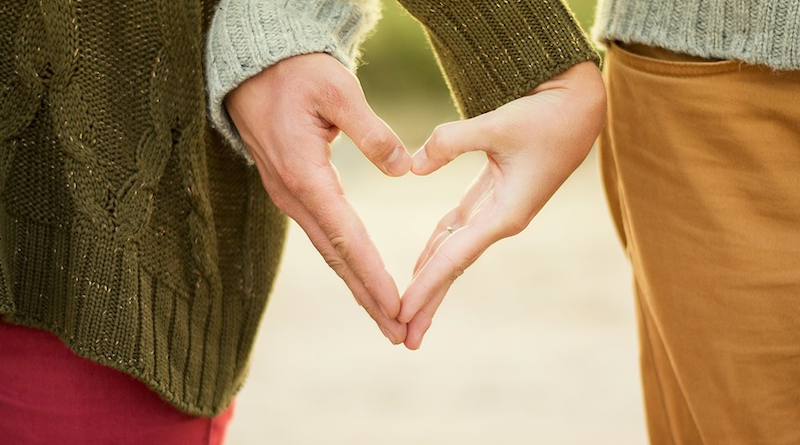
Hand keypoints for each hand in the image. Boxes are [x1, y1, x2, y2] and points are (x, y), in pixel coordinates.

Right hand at [225, 53, 411, 343]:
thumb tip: (403, 169)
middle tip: (399, 332)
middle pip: (337, 258)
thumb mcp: (337, 90)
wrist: (253, 67)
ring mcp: (290, 196)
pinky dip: (346, 262)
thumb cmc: (296, 73)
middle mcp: (294, 195)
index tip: (397, 306)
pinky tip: (362, 278)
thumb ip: (371, 131)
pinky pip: (323, 236)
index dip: (373, 275)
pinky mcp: (293, 191)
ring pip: (329, 251)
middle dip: (368, 297)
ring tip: (386, 317)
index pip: (346, 237)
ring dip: (358, 286)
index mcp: (305, 175)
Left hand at [398, 61, 606, 348]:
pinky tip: (421, 264)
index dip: (426, 286)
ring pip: (454, 252)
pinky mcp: (493, 197)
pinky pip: (458, 230)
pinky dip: (437, 248)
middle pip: (454, 267)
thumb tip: (412, 167)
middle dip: (428, 301)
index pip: (455, 257)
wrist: (579, 107)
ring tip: (408, 312)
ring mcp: (497, 211)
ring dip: (431, 280)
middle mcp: (501, 220)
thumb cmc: (546, 116)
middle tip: (402, 337)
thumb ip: (451, 142)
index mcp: (506, 214)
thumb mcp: (498, 124)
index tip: (401, 313)